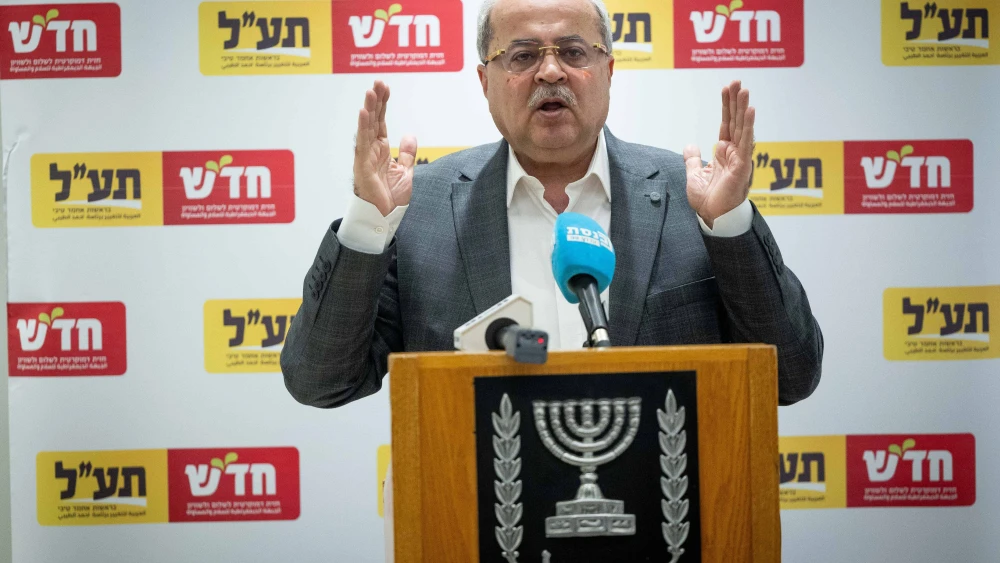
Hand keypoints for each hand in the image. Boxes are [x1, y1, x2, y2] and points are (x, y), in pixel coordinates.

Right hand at [354, 80, 417, 216]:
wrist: (385, 216)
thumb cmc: (390, 197)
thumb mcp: (405, 171)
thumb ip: (407, 153)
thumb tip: (409, 135)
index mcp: (381, 149)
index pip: (381, 121)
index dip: (383, 104)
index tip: (385, 87)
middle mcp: (371, 150)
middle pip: (373, 120)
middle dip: (376, 100)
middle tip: (378, 82)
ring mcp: (366, 156)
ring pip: (366, 128)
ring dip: (368, 109)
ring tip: (371, 92)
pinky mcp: (363, 166)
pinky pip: (362, 143)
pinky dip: (363, 127)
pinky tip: (363, 113)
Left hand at [684, 80, 755, 227]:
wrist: (712, 217)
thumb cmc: (708, 200)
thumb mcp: (694, 175)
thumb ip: (692, 159)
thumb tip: (690, 145)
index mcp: (724, 152)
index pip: (727, 123)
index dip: (727, 106)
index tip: (727, 89)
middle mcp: (734, 152)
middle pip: (736, 121)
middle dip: (736, 101)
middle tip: (737, 81)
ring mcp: (740, 158)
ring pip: (743, 128)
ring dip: (743, 108)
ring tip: (744, 90)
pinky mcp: (742, 166)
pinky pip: (746, 143)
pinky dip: (748, 126)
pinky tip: (749, 111)